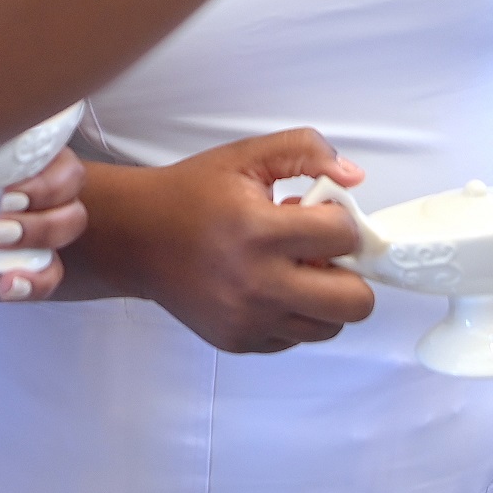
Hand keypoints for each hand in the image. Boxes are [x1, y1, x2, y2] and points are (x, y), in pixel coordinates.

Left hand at [0, 147, 86, 307]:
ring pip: (53, 264)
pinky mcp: (1, 275)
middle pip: (72, 218)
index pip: (66, 173)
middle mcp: (39, 204)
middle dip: (43, 229)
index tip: (8, 197)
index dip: (48, 187)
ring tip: (2, 280)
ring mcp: (24, 245)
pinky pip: (6, 293)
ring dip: (34, 275)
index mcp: (32, 163)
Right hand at [73, 130, 375, 352]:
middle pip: (354, 302)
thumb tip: (354, 176)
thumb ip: (305, 151)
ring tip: (294, 267)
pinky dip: (294, 314)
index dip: (341, 218)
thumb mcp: (247, 156)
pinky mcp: (240, 342)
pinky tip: (270, 285)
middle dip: (350, 271)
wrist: (138, 237)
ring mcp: (249, 321)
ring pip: (330, 327)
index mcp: (259, 231)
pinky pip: (295, 338)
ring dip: (325, 296)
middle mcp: (257, 285)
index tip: (320, 213)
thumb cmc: (193, 195)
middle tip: (322, 251)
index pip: (344, 236)